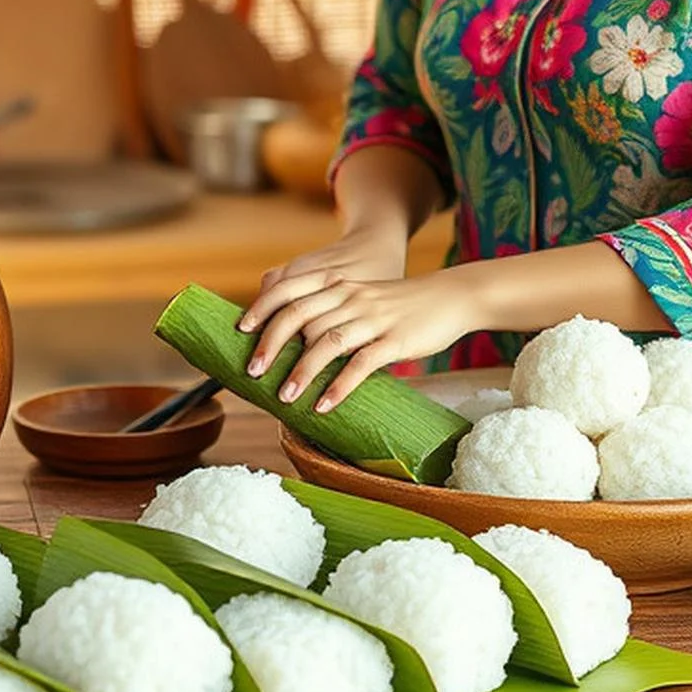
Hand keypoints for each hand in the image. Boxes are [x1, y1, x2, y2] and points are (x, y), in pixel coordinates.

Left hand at [249, 272, 480, 412]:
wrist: (451, 296)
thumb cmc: (401, 304)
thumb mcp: (362, 296)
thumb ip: (332, 310)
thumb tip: (298, 341)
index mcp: (339, 285)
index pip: (290, 293)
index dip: (262, 310)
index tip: (240, 331)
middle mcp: (350, 297)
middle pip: (300, 318)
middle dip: (272, 346)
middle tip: (254, 372)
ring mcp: (373, 318)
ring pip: (327, 343)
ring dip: (302, 372)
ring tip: (285, 397)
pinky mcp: (395, 340)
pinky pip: (361, 364)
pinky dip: (339, 386)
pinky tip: (324, 405)